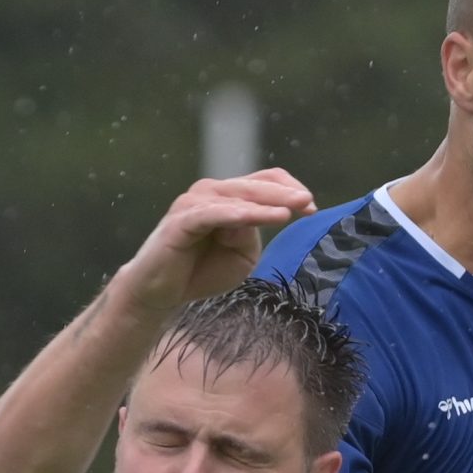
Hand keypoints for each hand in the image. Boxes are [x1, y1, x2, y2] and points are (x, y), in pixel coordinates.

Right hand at [116, 169, 314, 311]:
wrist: (161, 292)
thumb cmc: (202, 271)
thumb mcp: (240, 255)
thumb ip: (251, 235)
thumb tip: (253, 217)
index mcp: (228, 198)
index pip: (264, 181)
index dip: (288, 189)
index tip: (311, 208)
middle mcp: (210, 193)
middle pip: (254, 185)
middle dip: (284, 194)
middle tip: (308, 203)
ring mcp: (194, 204)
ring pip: (237, 196)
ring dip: (265, 202)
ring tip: (291, 210)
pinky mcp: (182, 221)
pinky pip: (214, 214)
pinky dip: (238, 214)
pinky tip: (259, 217)